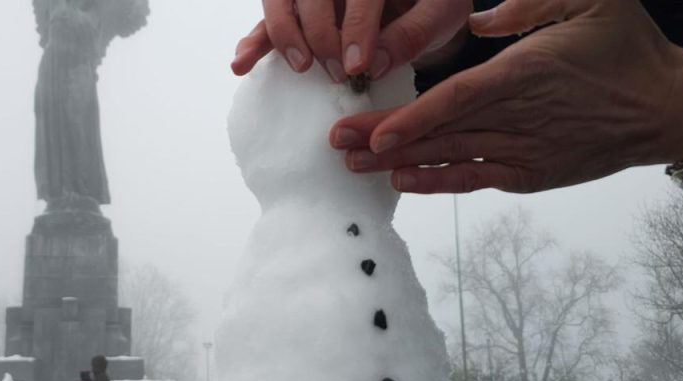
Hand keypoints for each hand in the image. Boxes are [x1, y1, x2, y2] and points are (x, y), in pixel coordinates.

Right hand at [231, 0, 470, 80]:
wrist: (420, 3)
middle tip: (335, 72)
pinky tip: (242, 62)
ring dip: (282, 34)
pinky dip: (254, 41)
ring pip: (282, 0)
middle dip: (321, 34)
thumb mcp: (441, 14)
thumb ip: (413, 34)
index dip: (356, 27)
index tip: (356, 66)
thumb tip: (373, 63)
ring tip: (298, 66)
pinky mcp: (298, 6)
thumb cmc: (432, 4)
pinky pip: (270, 17)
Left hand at [330, 0, 682, 193]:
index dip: (411, 120)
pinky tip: (403, 182)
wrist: (665, 107)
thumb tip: (477, 17)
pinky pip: (476, 179)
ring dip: (399, 164)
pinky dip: (439, 182)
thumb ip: (528, 6)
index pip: (456, 100)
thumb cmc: (626, 49)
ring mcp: (523, 150)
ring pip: (450, 158)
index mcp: (524, 73)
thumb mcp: (590, 1)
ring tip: (353, 168)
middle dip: (382, 141)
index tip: (371, 132)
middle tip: (336, 146)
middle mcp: (518, 117)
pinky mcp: (531, 173)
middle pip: (439, 132)